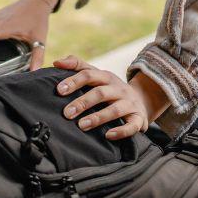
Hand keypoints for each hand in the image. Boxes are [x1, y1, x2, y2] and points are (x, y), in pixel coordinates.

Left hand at [53, 56, 169, 140]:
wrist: (141, 100)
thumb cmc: (110, 88)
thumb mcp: (97, 75)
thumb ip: (77, 66)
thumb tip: (56, 62)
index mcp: (106, 77)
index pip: (89, 75)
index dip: (74, 81)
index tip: (59, 90)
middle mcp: (118, 88)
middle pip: (100, 93)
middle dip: (82, 102)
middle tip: (66, 113)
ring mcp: (130, 103)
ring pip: (114, 110)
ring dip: (97, 117)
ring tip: (81, 125)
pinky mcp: (138, 118)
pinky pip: (132, 125)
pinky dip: (121, 131)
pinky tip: (108, 135)